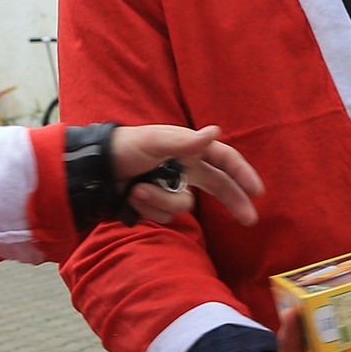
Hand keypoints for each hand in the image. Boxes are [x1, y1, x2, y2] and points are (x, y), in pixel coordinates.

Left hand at [111, 124, 263, 226]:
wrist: (94, 171)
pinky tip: (133, 199)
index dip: (242, 174)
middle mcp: (184, 169)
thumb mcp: (155, 141)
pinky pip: (164, 216)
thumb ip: (186, 142)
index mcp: (189, 150)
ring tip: (137, 190)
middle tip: (249, 220)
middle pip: (218, 187)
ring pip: (183, 206)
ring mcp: (171, 189)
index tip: (257, 191)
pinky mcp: (156, 205)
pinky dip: (148, 210)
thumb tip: (216, 131)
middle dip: (233, 202)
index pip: (224, 161)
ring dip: (160, 201)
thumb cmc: (125, 148)